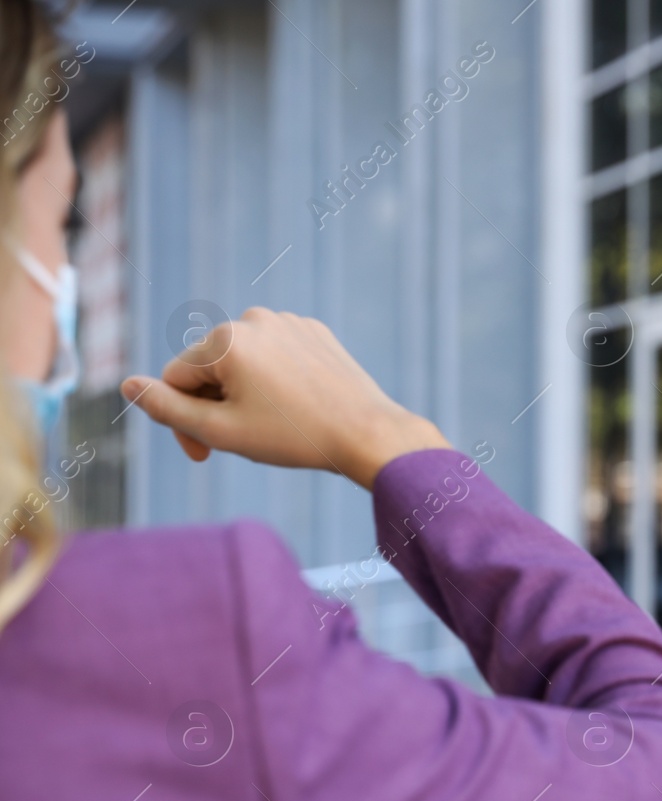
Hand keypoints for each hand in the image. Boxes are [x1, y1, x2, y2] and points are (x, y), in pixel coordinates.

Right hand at [120, 308, 449, 489]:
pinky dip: (277, 382)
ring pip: (244, 363)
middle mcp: (254, 319)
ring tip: (276, 423)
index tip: (206, 454)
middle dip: (216, 406)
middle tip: (245, 441)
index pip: (175, 379)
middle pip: (210, 368)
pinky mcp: (315, 332)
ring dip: (245, 394)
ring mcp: (289, 322)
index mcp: (225, 340)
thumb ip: (167, 408)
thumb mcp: (220, 430)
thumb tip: (127, 385)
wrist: (368, 434)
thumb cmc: (294, 437)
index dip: (182, 421)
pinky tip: (299, 406)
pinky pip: (278, 358)